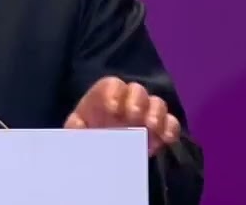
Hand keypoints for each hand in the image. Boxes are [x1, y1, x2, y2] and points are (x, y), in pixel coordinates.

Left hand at [64, 76, 179, 155]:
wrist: (99, 160)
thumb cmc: (86, 140)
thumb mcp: (76, 134)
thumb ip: (74, 129)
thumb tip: (77, 126)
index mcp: (104, 99)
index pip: (112, 85)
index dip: (114, 92)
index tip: (113, 108)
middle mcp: (127, 102)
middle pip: (137, 90)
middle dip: (137, 101)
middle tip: (134, 116)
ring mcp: (146, 116)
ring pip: (157, 103)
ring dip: (156, 113)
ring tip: (151, 127)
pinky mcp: (160, 132)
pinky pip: (171, 124)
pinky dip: (170, 129)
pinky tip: (165, 139)